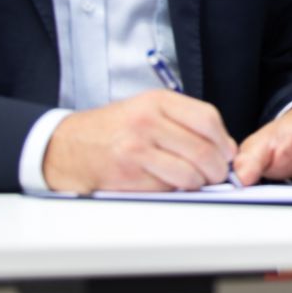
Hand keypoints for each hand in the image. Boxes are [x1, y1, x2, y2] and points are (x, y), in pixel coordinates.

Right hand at [42, 88, 236, 193]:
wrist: (64, 146)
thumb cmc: (111, 129)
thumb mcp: (145, 110)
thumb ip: (182, 122)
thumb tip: (222, 147)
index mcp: (157, 101)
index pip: (208, 118)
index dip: (224, 141)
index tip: (227, 153)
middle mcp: (147, 122)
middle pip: (203, 149)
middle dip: (217, 169)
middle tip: (218, 175)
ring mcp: (136, 148)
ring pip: (189, 173)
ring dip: (199, 183)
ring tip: (196, 182)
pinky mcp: (126, 174)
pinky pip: (165, 187)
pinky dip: (175, 191)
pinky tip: (170, 185)